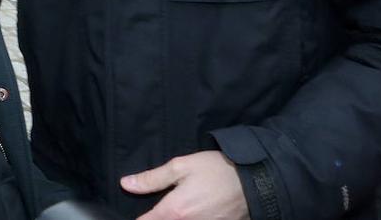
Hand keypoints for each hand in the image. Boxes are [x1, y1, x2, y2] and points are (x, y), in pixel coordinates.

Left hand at [121, 151, 247, 219]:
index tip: (137, 213)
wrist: (254, 181)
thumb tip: (126, 184)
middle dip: (157, 218)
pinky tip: (190, 212)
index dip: (139, 218)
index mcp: (175, 210)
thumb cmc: (216, 170)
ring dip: (173, 219)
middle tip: (157, 209)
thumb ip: (152, 179)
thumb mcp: (181, 166)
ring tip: (179, 206)